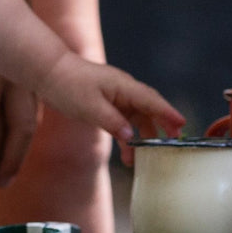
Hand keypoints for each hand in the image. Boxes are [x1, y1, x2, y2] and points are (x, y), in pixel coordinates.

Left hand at [37, 55, 184, 165]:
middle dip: (162, 125)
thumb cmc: (69, 85)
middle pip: (149, 108)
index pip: (151, 100)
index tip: (182, 124)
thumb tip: (131, 137)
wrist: (49, 73)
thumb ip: (112, 122)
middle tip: (173, 143)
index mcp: (123, 86)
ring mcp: (115, 95)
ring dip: (142, 136)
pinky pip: (124, 120)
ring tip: (144, 159)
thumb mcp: (90, 107)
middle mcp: (123, 89)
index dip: (168, 113)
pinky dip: (127, 136)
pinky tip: (126, 153)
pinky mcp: (106, 102)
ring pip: (137, 117)